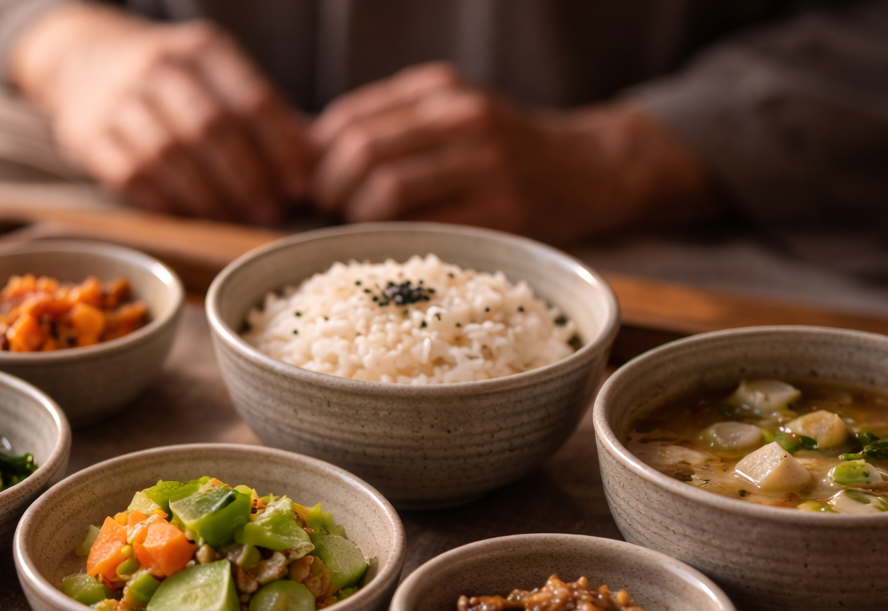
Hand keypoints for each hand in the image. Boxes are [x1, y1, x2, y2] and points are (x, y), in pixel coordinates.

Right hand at [13, 4, 308, 224]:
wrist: (83, 59)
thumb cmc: (170, 79)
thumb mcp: (217, 73)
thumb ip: (264, 112)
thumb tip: (316, 158)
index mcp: (202, 49)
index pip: (251, 99)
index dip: (280, 148)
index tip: (299, 185)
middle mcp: (160, 67)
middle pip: (212, 129)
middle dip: (248, 177)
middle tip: (270, 212)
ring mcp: (120, 101)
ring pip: (171, 156)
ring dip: (209, 196)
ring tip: (235, 220)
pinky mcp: (91, 137)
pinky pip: (133, 176)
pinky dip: (167, 202)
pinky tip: (191, 217)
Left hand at [309, 62, 721, 242]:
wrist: (588, 168)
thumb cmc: (500, 150)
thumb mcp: (447, 116)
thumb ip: (384, 128)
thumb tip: (300, 154)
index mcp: (439, 88)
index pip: (348, 119)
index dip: (313, 157)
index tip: (306, 182)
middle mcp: (461, 115)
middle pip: (359, 152)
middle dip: (326, 189)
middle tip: (325, 211)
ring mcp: (483, 163)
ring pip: (384, 189)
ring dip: (354, 216)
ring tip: (356, 226)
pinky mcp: (500, 210)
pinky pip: (421, 227)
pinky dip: (391, 239)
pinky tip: (389, 245)